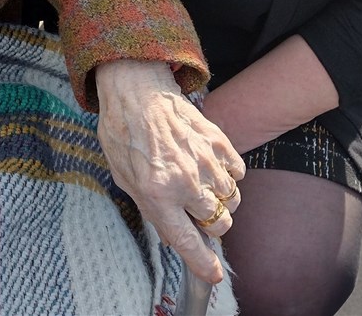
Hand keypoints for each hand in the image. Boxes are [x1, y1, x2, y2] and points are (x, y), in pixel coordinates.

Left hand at [95, 60, 244, 284]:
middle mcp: (185, 181)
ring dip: (220, 199)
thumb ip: (150, 207)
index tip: (213, 273)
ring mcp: (205, 161)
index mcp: (157, 193)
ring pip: (232, 200)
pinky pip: (237, 173)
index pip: (188, 241)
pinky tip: (211, 167)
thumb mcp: (123, 176)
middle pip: (219, 223)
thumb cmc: (123, 129)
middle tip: (196, 211)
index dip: (204, 264)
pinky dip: (229, 175)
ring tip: (202, 185)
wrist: (135, 87)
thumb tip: (171, 232)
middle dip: (210, 224)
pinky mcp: (218, 141)